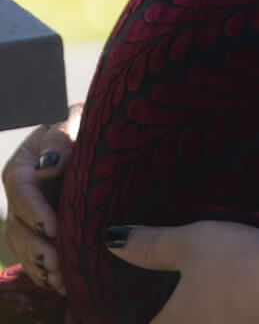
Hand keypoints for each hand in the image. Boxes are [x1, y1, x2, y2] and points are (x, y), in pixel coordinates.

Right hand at [2, 106, 81, 295]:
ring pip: (25, 247)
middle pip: (18, 226)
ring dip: (41, 266)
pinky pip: (37, 258)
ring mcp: (30, 218)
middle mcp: (22, 196)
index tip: (52, 227)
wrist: (95, 137)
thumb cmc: (83, 124)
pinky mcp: (42, 234)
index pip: (21, 190)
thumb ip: (61, 138)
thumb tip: (49, 163)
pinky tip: (64, 284)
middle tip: (57, 263)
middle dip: (36, 247)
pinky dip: (47, 273)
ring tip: (62, 279)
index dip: (34, 211)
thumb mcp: (73, 121)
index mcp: (23, 166)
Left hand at [106, 218, 258, 323]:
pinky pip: (236, 321)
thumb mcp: (191, 244)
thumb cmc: (236, 263)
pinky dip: (234, 313)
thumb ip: (150, 244)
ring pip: (208, 323)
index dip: (129, 314)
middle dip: (171, 311)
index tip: (126, 307)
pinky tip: (241, 301)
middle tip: (176, 295)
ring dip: (204, 312)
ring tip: (207, 296)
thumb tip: (110, 239)